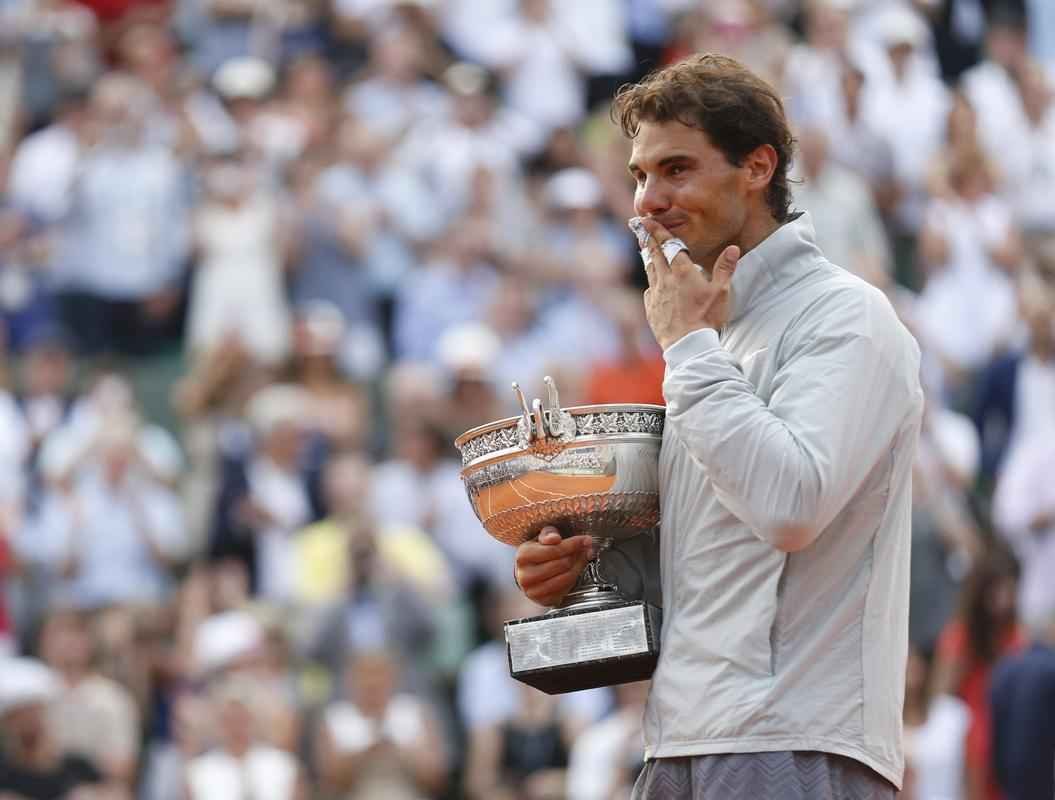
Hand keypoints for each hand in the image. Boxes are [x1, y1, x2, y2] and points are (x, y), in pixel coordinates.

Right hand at [514, 527, 591, 606]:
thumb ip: (548, 534)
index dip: (573, 544)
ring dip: (578, 567)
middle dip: (577, 555)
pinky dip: (573, 580)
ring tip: (580, 559)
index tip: (585, 540)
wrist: (527, 574)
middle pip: (563, 564)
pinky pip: (566, 590)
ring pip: (567, 577)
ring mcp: (533, 591)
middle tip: (584, 549)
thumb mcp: (540, 538)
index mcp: (524, 556)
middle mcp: (526, 575)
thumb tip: (555, 538)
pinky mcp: (543, 601)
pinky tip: (572, 572)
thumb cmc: (536, 553)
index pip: (555, 549)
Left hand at [639, 218, 738, 349]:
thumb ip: (725, 268)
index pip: (668, 245)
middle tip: (640, 227)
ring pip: (649, 270)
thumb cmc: (706, 317)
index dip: (658, 231)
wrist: (687, 343)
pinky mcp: (651, 308)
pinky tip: (652, 283)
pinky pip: (649, 290)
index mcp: (682, 271)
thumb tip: (733, 248)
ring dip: (648, 257)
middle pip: (654, 254)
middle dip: (648, 239)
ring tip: (645, 249)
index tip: (648, 220)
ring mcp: (655, 294)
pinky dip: (651, 282)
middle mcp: (665, 279)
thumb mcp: (721, 292)